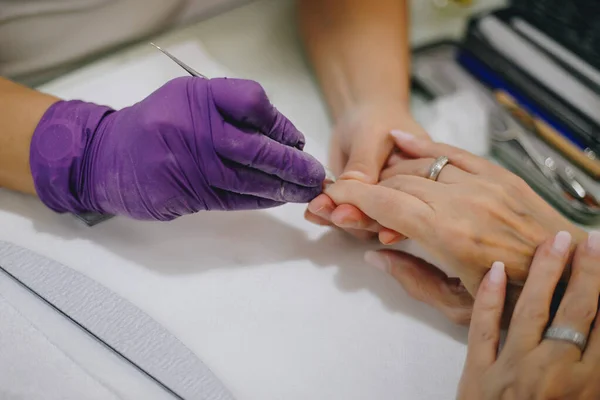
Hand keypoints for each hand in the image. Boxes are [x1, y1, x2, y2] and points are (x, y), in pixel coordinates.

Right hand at [30, 77, 324, 219]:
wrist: (109, 158)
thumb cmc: (158, 123)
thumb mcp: (189, 98)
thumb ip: (231, 109)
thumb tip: (283, 136)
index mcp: (196, 97)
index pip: (252, 102)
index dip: (280, 123)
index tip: (295, 139)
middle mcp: (193, 129)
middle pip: (257, 148)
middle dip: (292, 165)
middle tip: (314, 174)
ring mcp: (189, 165)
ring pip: (249, 180)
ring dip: (283, 188)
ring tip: (305, 190)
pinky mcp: (186, 194)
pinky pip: (234, 199)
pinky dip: (261, 199)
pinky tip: (278, 198)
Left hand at [305, 102, 427, 240]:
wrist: (359, 115)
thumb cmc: (376, 119)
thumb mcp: (372, 135)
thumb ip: (364, 163)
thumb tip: (355, 188)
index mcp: (423, 182)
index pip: (410, 207)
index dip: (393, 221)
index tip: (376, 227)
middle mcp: (402, 198)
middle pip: (384, 220)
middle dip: (359, 218)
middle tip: (337, 214)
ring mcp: (377, 204)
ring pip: (361, 222)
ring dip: (337, 218)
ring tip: (318, 208)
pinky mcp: (355, 204)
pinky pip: (342, 214)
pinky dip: (326, 213)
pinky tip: (312, 212)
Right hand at [324, 131, 585, 294]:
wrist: (569, 272)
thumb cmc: (514, 296)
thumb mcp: (458, 306)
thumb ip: (412, 280)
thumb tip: (375, 254)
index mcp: (450, 236)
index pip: (386, 204)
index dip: (352, 197)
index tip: (330, 196)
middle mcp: (463, 201)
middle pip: (398, 182)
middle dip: (365, 188)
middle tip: (346, 198)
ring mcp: (483, 183)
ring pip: (420, 166)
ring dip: (390, 173)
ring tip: (373, 184)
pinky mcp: (498, 173)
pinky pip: (451, 151)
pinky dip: (421, 145)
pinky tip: (399, 139)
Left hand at [458, 232, 599, 399]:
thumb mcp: (589, 399)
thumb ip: (595, 370)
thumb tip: (596, 337)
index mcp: (589, 386)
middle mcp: (554, 372)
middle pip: (577, 312)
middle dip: (588, 272)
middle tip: (593, 239)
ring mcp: (512, 368)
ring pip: (531, 310)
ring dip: (545, 272)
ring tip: (554, 241)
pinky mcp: (478, 372)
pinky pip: (481, 328)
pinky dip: (487, 298)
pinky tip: (496, 270)